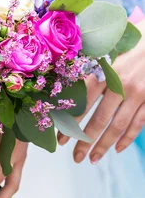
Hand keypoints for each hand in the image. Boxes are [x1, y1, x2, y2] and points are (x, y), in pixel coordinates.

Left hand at [58, 19, 144, 162]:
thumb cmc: (131, 39)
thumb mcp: (107, 48)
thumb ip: (89, 65)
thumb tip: (65, 81)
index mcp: (107, 71)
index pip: (83, 103)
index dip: (71, 122)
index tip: (61, 138)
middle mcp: (122, 85)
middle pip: (100, 120)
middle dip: (85, 140)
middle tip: (75, 157)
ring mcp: (139, 94)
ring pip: (119, 126)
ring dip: (105, 145)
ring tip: (93, 158)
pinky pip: (139, 124)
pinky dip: (128, 138)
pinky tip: (118, 148)